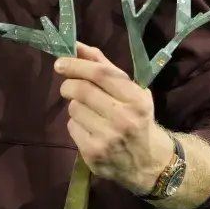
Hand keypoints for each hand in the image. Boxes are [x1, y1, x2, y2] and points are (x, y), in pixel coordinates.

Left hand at [54, 42, 174, 195]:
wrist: (149, 163)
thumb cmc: (137, 118)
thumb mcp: (130, 91)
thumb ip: (104, 66)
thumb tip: (76, 45)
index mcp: (137, 99)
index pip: (100, 73)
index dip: (76, 65)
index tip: (60, 63)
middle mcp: (125, 118)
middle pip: (82, 90)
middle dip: (68, 85)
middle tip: (68, 87)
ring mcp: (109, 137)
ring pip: (74, 109)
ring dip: (74, 106)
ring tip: (88, 113)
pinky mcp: (94, 153)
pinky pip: (71, 127)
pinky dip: (75, 124)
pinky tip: (89, 130)